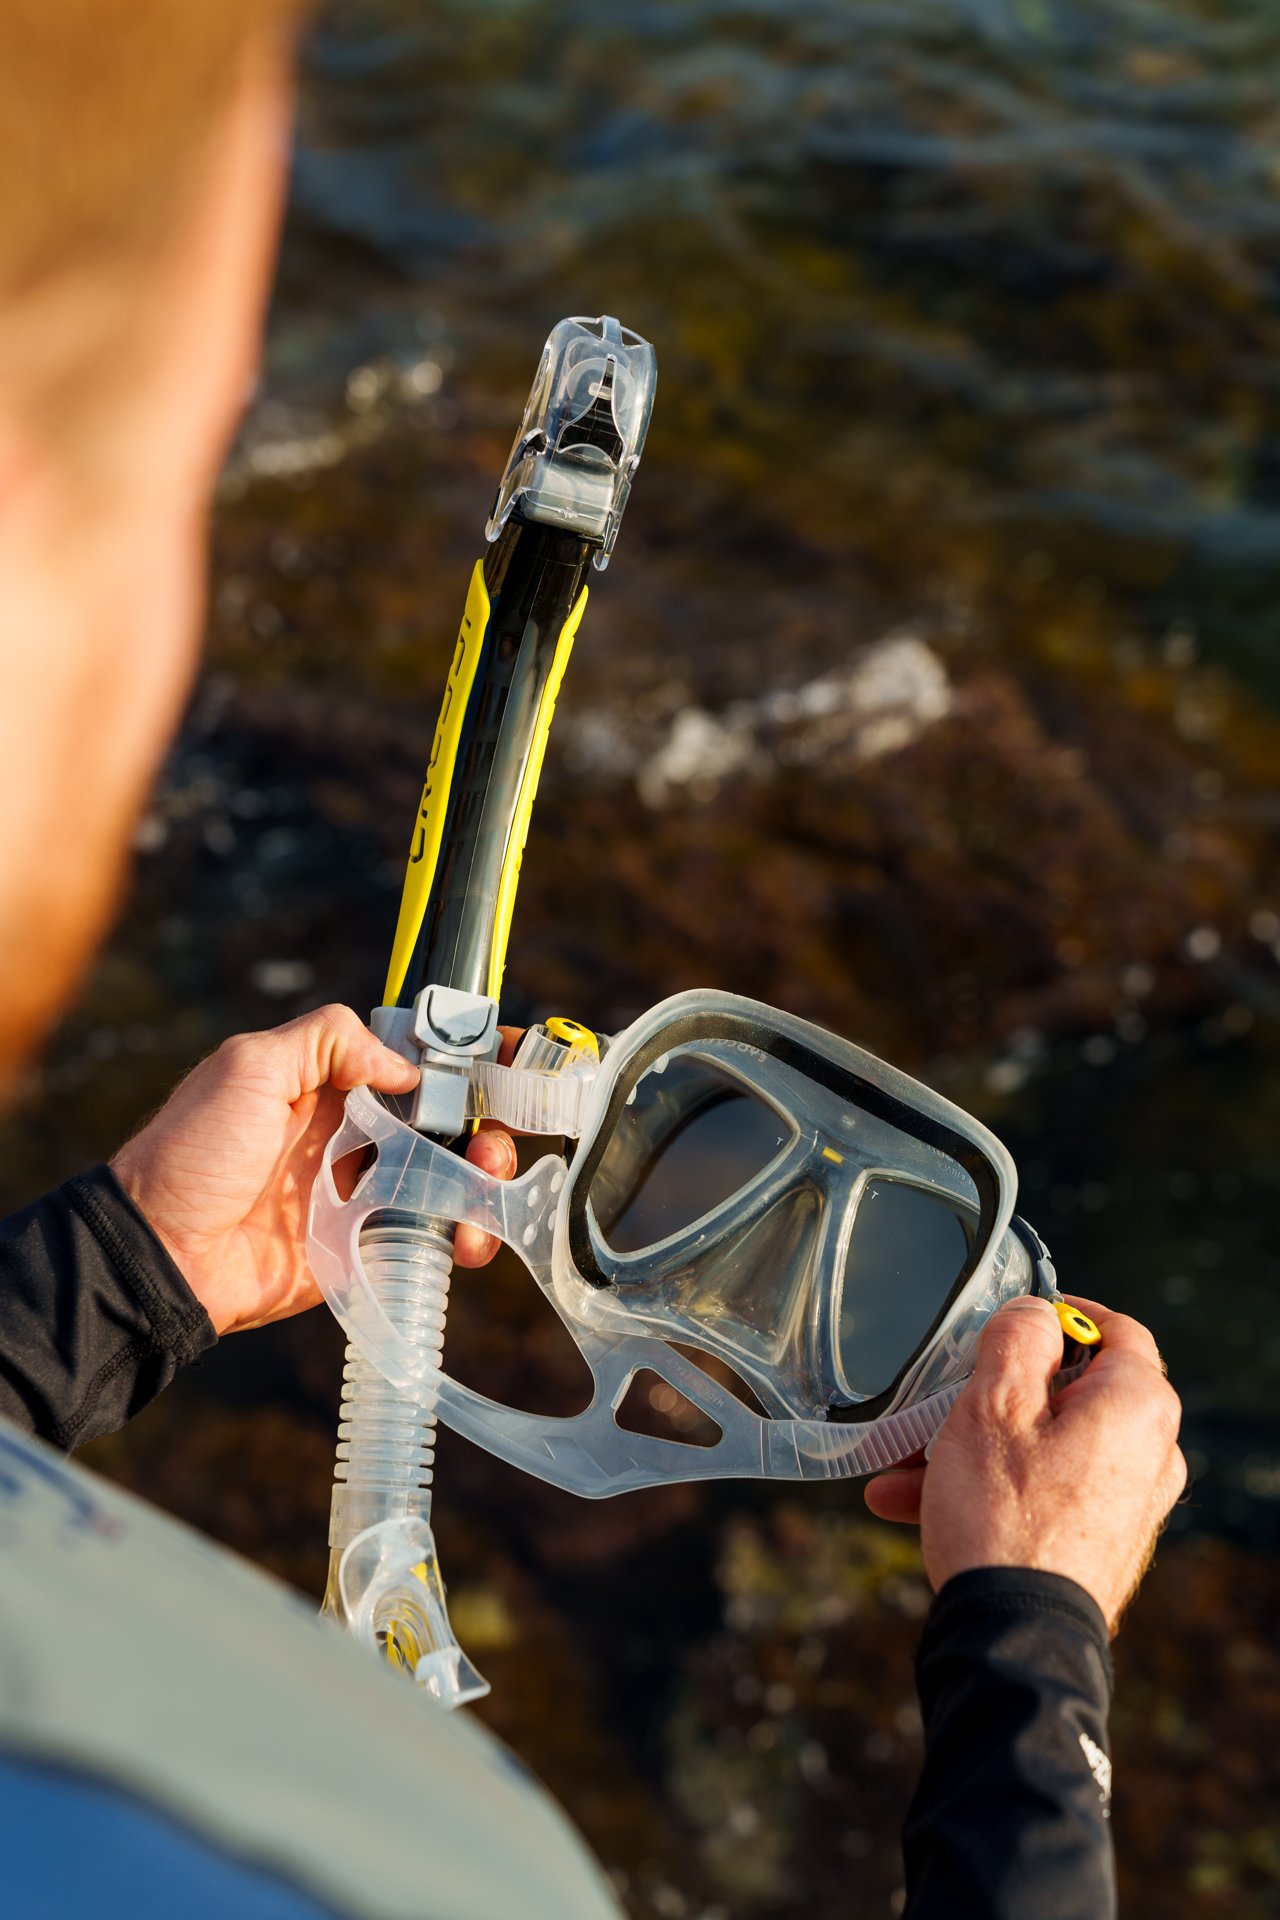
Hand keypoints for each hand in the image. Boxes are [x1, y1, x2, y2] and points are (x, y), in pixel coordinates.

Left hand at [111, 1004, 518, 1335]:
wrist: (160, 1254)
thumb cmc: (192, 1153)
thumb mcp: (248, 1066)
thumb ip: (327, 1042)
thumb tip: (405, 1067)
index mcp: (330, 1083)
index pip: (413, 1057)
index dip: (467, 1054)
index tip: (513, 1053)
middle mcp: (353, 1131)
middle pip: (447, 1117)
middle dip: (490, 1117)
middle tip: (504, 1131)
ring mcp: (361, 1191)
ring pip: (450, 1175)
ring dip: (485, 1174)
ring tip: (490, 1180)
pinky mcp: (364, 1247)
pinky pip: (429, 1235)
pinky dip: (464, 1234)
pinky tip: (471, 1238)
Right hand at [864, 1294, 1185, 1632]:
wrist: (1014, 1638)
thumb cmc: (1005, 1517)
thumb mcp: (995, 1405)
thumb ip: (1017, 1340)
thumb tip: (1036, 1311)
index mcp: (1136, 1406)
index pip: (1116, 1328)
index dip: (1062, 1314)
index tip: (1013, 1318)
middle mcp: (1147, 1453)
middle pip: (1068, 1392)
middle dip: (990, 1392)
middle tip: (938, 1397)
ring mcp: (1123, 1504)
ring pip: (1042, 1446)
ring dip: (971, 1446)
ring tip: (901, 1463)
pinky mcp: (1096, 1543)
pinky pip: (1039, 1492)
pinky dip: (986, 1486)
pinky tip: (910, 1501)